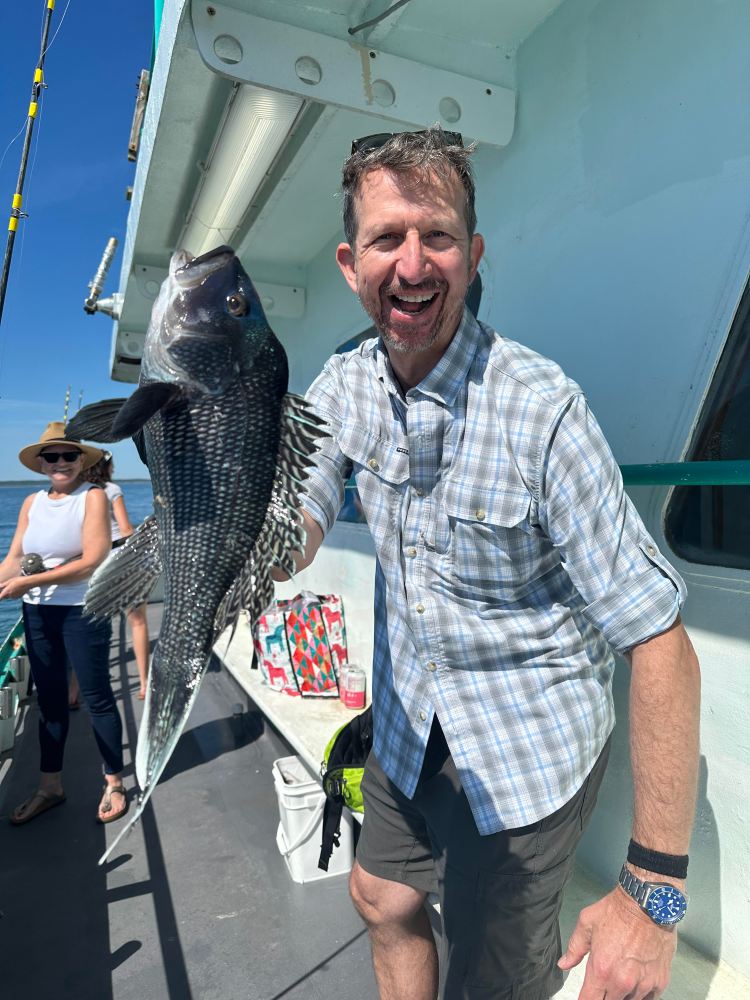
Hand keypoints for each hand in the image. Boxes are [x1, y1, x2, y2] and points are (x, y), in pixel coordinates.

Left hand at [0, 576, 31, 599]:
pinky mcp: (19, 597)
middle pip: (4, 596)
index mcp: (7, 592)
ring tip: (14, 587)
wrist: (28, 583)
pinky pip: (14, 596)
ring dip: (10, 593)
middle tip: (8, 588)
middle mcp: (10, 596)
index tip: (0, 595)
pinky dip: (14, 593)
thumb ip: (3, 585)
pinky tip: (17, 588)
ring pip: (10, 596)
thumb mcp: (9, 581)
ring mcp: (15, 597)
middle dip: (4, 594)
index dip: (0, 596)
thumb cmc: (18, 580)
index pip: (0, 598)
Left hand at [558, 886, 676, 998]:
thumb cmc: (617, 910)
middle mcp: (622, 982)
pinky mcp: (660, 981)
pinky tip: (637, 982)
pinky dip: (641, 994)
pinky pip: (649, 999)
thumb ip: (574, 948)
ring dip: (623, 995)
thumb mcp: (586, 923)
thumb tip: (564, 964)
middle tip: (604, 984)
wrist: (646, 902)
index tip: (586, 996)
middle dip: (604, 996)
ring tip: (621, 979)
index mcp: (601, 969)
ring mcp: (643, 984)